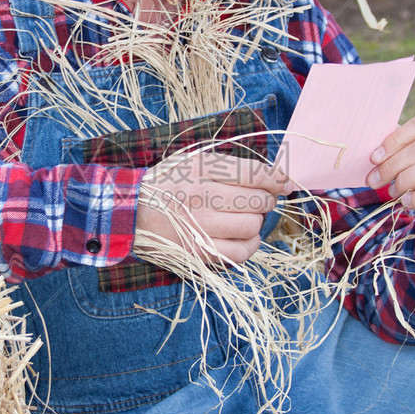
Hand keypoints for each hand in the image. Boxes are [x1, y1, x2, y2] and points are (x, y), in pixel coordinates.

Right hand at [136, 151, 287, 264]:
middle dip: (266, 200)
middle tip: (258, 201)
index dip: (278, 179)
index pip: (255, 174)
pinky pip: (240, 253)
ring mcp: (200, 226)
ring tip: (246, 218)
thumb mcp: (193, 160)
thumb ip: (230, 165)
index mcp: (202, 168)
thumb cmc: (167, 183)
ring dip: (257, 222)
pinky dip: (250, 245)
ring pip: (252, 226)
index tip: (285, 183)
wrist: (130, 212)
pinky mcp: (199, 252)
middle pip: (259, 201)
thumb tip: (275, 176)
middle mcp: (203, 196)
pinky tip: (244, 237)